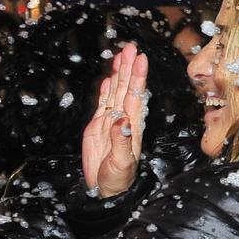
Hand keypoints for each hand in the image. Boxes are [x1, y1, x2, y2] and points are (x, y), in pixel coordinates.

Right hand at [82, 43, 148, 197]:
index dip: (138, 77)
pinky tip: (107, 78)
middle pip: (126, 88)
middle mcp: (123, 120)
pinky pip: (102, 104)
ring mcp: (111, 122)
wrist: (106, 191)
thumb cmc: (118, 180)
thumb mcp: (120, 163)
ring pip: (114, 92)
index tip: (140, 59)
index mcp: (132, 126)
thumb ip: (121, 142)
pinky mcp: (98, 128)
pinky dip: (105, 90)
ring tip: (121, 55)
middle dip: (129, 68)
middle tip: (131, 47)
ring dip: (118, 74)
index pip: (135, 95)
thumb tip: (121, 120)